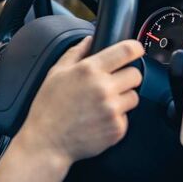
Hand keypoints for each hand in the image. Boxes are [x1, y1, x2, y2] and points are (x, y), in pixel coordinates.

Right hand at [16, 37, 144, 164]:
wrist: (46, 142)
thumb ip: (75, 52)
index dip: (135, 48)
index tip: (135, 50)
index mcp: (89, 70)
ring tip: (102, 104)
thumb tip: (90, 39)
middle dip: (126, 76)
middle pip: (135, 74)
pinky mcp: (117, 128)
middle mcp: (104, 88)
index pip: (126, 51)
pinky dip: (116, 118)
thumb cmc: (48, 108)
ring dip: (122, 98)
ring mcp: (112, 109)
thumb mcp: (55, 73)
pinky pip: (127, 117)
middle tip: (111, 84)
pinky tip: (99, 119)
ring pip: (134, 97)